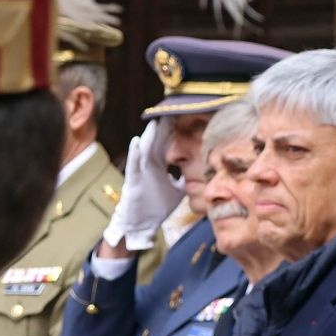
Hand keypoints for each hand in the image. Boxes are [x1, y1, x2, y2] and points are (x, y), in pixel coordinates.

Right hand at [102, 121, 184, 251]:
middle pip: (157, 143)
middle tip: (170, 110)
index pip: (168, 145)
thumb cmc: (157, 207)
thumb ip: (186, 179)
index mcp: (160, 166)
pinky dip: (135, 153)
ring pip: (145, 150)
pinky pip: (133, 164)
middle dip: (163, 128)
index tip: (182, 117)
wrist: (143, 224)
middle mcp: (150, 165)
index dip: (173, 132)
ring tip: (155, 122)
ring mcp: (141, 172)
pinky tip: (137, 141)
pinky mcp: (133, 181)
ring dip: (149, 136)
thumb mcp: (177, 191)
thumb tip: (201, 172)